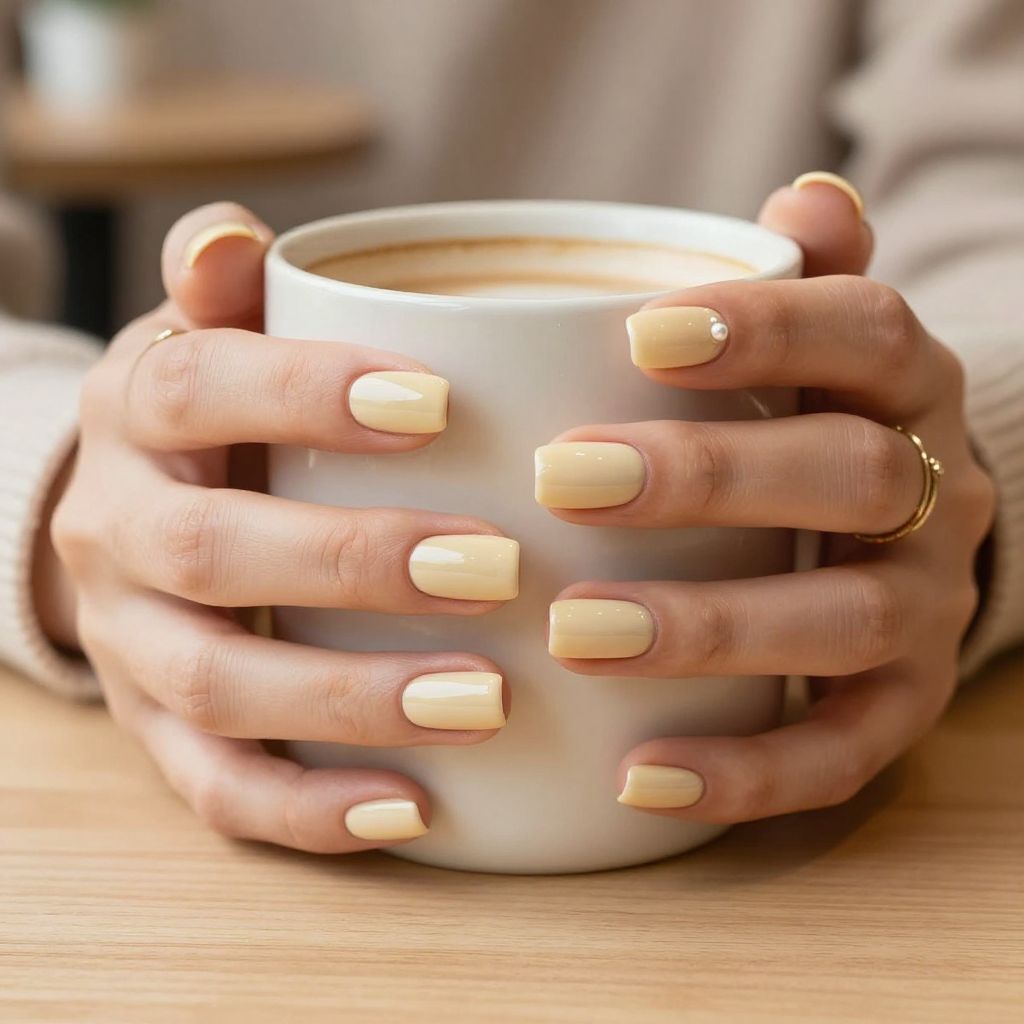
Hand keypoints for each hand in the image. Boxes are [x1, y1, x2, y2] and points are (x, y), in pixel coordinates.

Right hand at [51, 203, 511, 851]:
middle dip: (354, 563)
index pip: (197, 387)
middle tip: (494, 567)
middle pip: (211, 553)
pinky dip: (312, 809)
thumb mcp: (215, 334)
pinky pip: (218, 788)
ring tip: (485, 698)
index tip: (439, 404)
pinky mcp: (155, 734)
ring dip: (352, 699)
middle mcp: (113, 529)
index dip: (305, 394)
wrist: (132, 511)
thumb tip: (232, 237)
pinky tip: (416, 806)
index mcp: (135, 413)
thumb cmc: (216, 413)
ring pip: (218, 686)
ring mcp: (129, 644)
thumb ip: (232, 286)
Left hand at [540, 177, 995, 821]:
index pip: (862, 334)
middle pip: (853, 475)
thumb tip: (806, 196)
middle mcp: (938, 495)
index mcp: (905, 388)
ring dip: (708, 628)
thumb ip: (805, 281)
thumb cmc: (809, 422)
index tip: (639, 336)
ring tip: (574, 631)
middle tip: (567, 479)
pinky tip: (636, 774)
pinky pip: (838, 752)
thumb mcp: (815, 347)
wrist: (900, 532)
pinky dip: (743, 770)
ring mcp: (925, 609)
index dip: (765, 328)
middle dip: (710, 476)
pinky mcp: (899, 707)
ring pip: (843, 621)